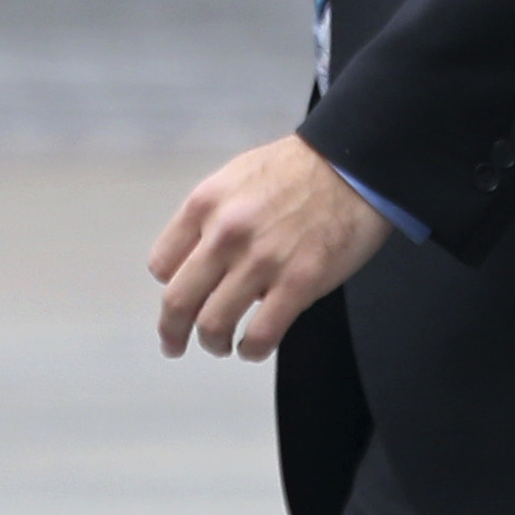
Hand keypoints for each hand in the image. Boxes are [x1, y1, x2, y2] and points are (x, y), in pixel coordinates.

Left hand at [150, 133, 390, 361]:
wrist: (352, 164)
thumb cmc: (298, 169)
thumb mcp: (236, 178)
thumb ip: (211, 218)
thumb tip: (203, 262)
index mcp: (206, 204)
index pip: (162, 264)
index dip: (171, 286)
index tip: (181, 297)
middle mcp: (225, 233)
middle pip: (177, 302)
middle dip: (172, 332)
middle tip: (174, 344)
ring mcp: (261, 261)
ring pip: (213, 325)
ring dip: (214, 343)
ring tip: (222, 346)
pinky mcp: (298, 283)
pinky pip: (261, 334)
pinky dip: (251, 350)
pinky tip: (254, 348)